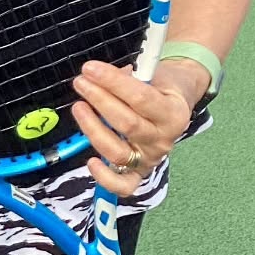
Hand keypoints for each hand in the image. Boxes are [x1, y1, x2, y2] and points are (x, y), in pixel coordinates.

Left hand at [71, 59, 196, 197]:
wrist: (176, 103)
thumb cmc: (161, 86)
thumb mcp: (154, 74)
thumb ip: (130, 78)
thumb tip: (99, 77)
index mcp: (173, 112)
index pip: (141, 98)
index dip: (113, 82)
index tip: (91, 69)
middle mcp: (164, 139)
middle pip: (127, 124)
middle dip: (99, 100)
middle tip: (81, 82)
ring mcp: (151, 158)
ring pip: (118, 152)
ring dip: (93, 128)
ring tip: (78, 106)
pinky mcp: (139, 173)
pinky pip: (123, 184)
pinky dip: (105, 177)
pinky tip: (90, 161)